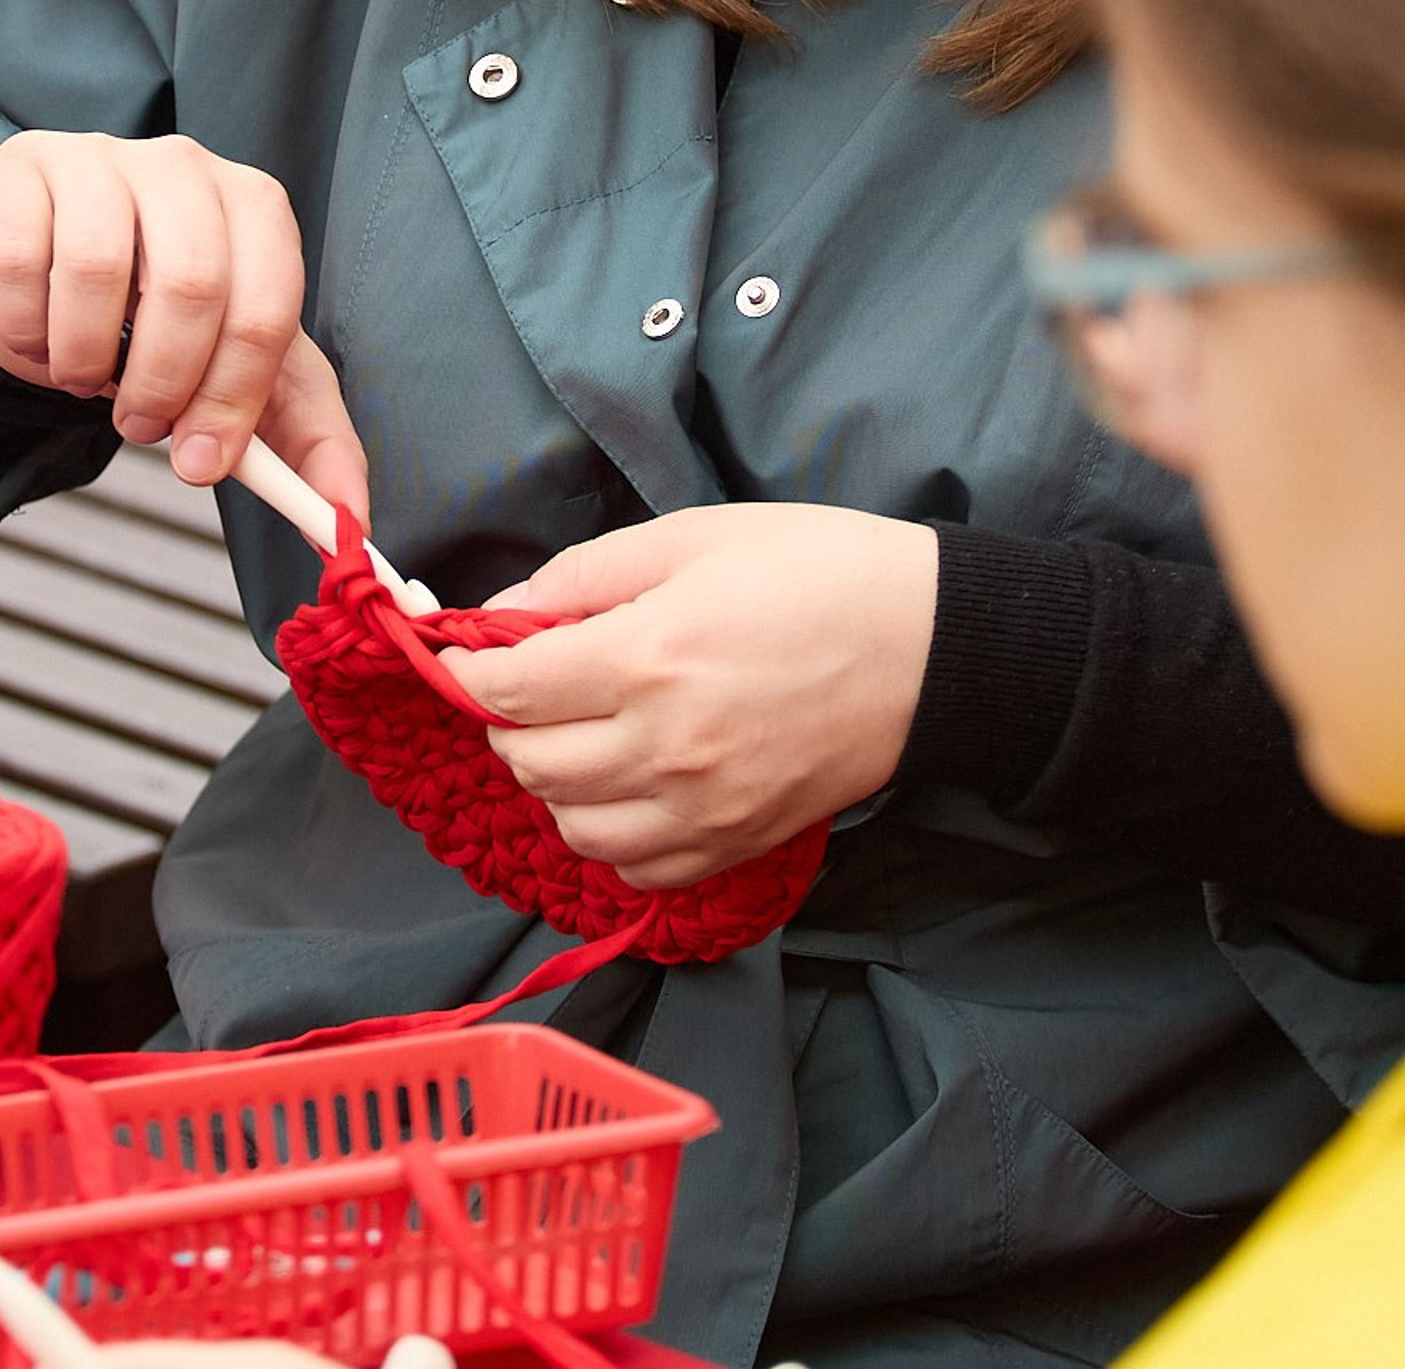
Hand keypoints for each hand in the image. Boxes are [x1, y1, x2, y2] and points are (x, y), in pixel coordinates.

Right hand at [0, 132, 366, 517]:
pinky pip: (18, 259)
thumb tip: (348, 518)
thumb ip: (305, 443)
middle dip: (162, 383)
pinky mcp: (19, 171)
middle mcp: (184, 168)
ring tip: (84, 375)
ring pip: (95, 267)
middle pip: (190, 283)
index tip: (203, 460)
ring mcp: (97, 158)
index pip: (264, 305)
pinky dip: (25, 328)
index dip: (232, 397)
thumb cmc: (160, 324)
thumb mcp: (245, 375)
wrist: (58, 280)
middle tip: (139, 423)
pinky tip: (37, 333)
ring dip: (84, 358)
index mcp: (255, 209)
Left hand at [437, 504, 939, 886]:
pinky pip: (638, 870)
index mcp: (647, 657)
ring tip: (581, 733)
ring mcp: (704, 808)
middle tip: (533, 684)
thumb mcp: (693, 536)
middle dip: (509, 721)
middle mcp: (665, 746)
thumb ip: (586, 574)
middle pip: (528, 763)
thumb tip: (504, 612)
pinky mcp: (740, 844)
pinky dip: (611, 834)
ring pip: (572, 826)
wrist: (934, 646)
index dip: (470, 672)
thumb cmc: (818, 571)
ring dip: (554, 783)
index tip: (470, 656)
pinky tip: (627, 787)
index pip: (507, 690)